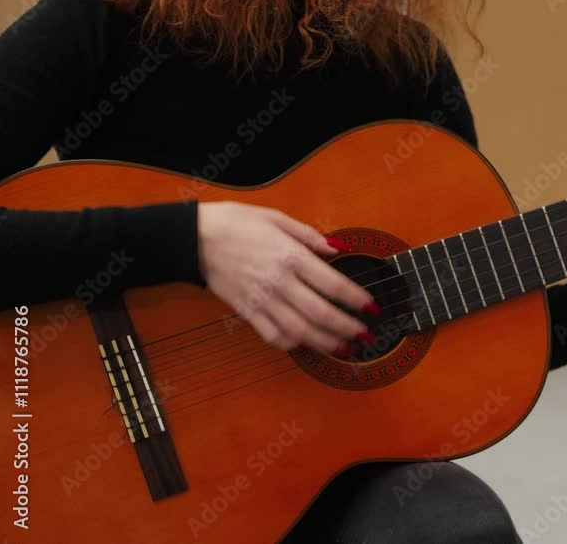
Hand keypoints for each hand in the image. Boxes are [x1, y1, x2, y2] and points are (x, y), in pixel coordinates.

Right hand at [198, 201, 374, 352]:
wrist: (194, 237)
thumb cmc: (236, 223)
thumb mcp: (277, 218)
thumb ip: (310, 236)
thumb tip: (339, 250)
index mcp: (290, 256)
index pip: (332, 283)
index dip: (356, 299)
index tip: (372, 307)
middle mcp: (279, 281)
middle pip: (320, 313)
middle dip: (347, 327)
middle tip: (366, 336)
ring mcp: (261, 299)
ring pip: (299, 330)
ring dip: (325, 342)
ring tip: (344, 348)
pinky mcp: (246, 311)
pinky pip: (271, 335)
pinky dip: (291, 344)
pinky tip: (306, 345)